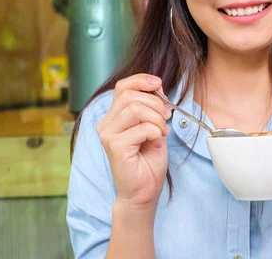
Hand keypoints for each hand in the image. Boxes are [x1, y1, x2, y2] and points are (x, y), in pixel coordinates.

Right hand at [97, 74, 171, 210]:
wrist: (144, 191)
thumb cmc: (148, 161)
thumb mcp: (153, 126)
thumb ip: (151, 107)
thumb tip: (157, 86)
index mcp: (113, 117)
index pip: (122, 87)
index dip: (141, 80)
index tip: (159, 83)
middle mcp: (106, 124)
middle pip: (130, 95)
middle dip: (155, 103)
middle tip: (166, 118)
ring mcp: (108, 135)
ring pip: (135, 109)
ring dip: (156, 118)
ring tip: (161, 131)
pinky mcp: (115, 146)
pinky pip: (142, 128)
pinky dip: (155, 132)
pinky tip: (156, 141)